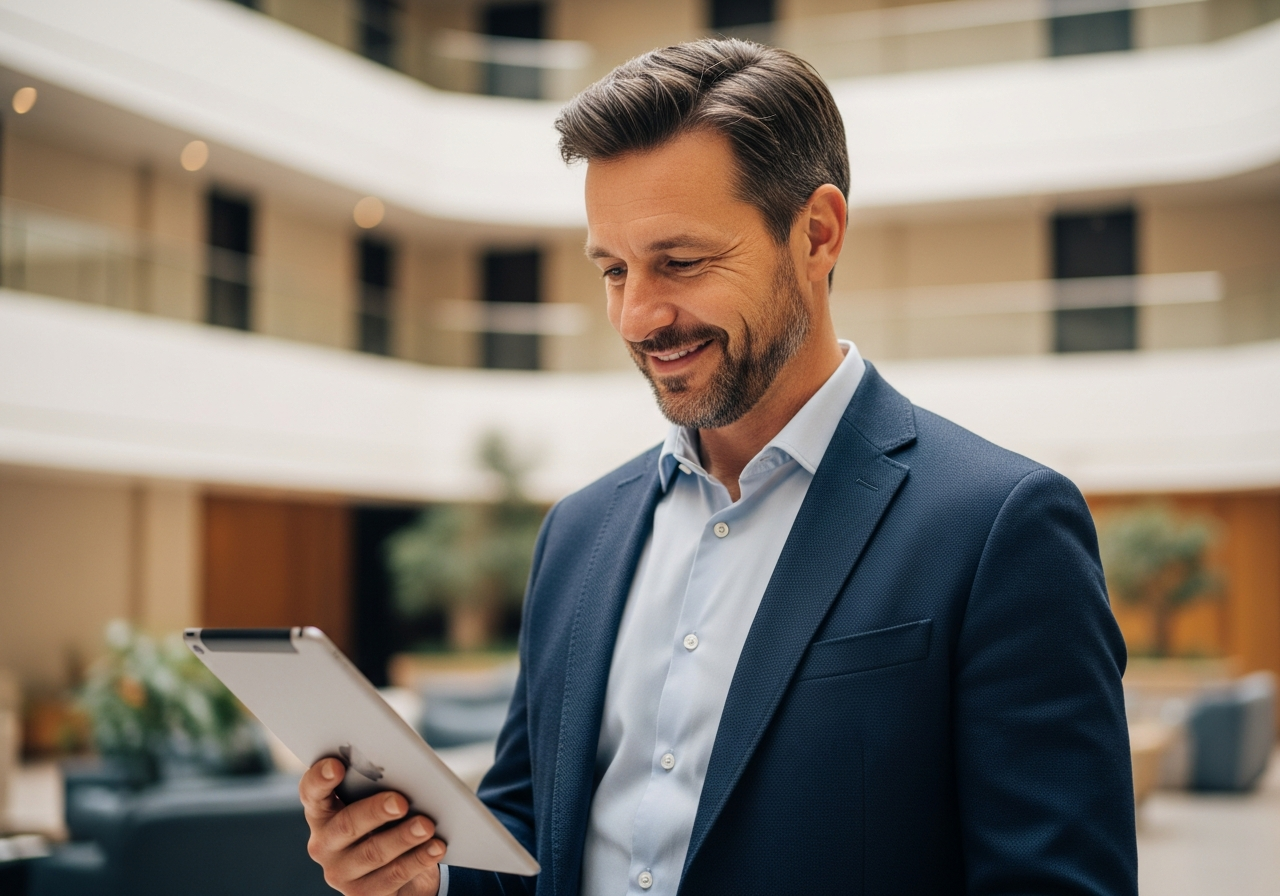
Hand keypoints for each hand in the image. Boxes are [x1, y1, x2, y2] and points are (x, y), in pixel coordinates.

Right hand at [300, 757, 447, 895]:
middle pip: (347, 824)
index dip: (320, 779)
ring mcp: (340, 872)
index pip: (312, 792)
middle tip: (401, 802)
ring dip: (403, 837)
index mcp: (322, 812)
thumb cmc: (386, 821)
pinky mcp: (362, 894)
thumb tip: (408, 771)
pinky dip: (418, 859)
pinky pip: (393, 876)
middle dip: (375, 811)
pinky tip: (436, 847)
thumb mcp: (378, 802)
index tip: (336, 766)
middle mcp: (324, 844)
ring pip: (373, 852)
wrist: (398, 869)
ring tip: (427, 825)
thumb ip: (381, 785)